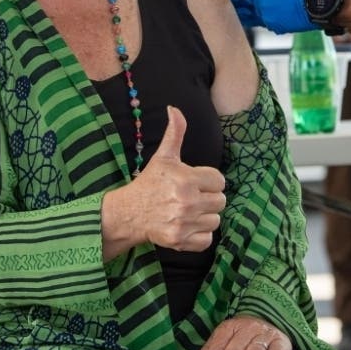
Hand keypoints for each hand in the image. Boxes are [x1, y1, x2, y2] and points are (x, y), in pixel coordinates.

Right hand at [131, 107, 225, 251]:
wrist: (129, 213)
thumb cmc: (150, 183)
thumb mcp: (163, 156)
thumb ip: (175, 132)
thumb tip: (174, 108)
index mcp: (186, 179)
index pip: (219, 181)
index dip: (209, 181)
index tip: (195, 182)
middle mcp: (187, 202)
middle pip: (220, 201)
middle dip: (208, 198)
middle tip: (191, 197)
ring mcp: (184, 223)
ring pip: (215, 220)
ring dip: (205, 217)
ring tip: (189, 211)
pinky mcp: (181, 241)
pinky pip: (207, 239)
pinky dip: (200, 235)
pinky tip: (187, 225)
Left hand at [227, 0, 320, 33]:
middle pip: (243, 3)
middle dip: (245, 4)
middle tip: (252, 2)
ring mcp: (263, 12)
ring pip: (254, 14)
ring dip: (259, 12)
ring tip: (278, 5)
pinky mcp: (272, 25)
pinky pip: (266, 22)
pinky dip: (272, 19)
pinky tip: (285, 12)